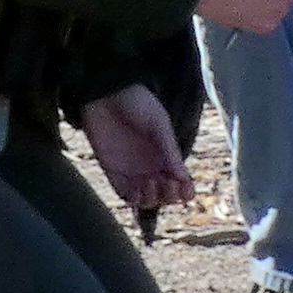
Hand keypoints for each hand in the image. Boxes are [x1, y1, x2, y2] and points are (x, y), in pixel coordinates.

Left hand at [76, 83, 192, 214]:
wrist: (107, 94)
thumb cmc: (137, 103)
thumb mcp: (158, 125)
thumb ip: (169, 150)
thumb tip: (184, 177)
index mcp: (166, 155)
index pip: (179, 182)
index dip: (185, 192)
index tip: (186, 192)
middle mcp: (151, 166)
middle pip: (164, 194)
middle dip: (169, 196)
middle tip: (168, 184)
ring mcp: (132, 170)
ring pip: (146, 198)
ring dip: (152, 199)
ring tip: (151, 184)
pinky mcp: (113, 171)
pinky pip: (124, 193)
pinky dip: (133, 199)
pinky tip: (138, 192)